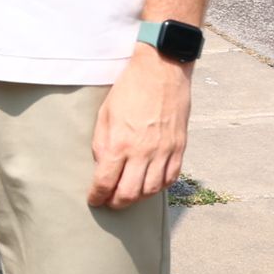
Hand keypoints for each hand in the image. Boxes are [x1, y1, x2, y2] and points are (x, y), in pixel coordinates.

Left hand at [88, 52, 189, 210]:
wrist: (161, 70)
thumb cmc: (130, 89)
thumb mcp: (105, 113)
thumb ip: (101, 143)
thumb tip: (101, 166)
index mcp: (120, 143)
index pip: (105, 182)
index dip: (97, 196)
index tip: (94, 199)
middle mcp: (143, 152)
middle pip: (129, 194)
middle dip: (116, 203)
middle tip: (110, 201)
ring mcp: (164, 151)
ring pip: (151, 190)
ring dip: (138, 197)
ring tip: (129, 194)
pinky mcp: (179, 147)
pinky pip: (171, 177)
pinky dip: (159, 187)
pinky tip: (150, 184)